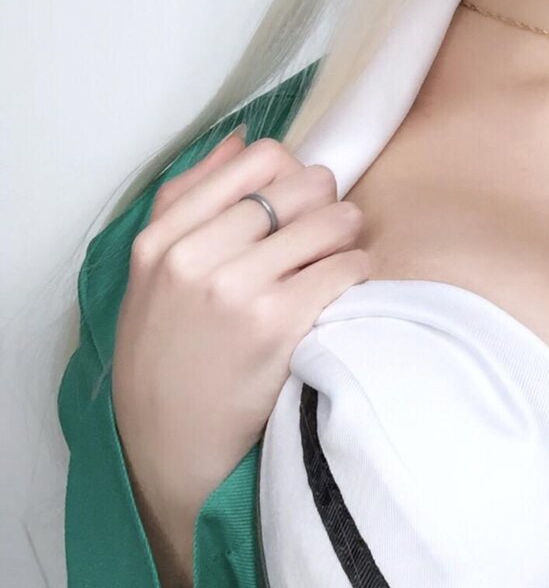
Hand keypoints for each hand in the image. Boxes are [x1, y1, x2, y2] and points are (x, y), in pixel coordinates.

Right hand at [112, 127, 369, 517]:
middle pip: (298, 188)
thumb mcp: (152, 277)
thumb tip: (242, 140)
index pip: (253, 162)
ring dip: (346, 236)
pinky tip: (344, 290)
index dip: (291, 171)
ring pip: (330, 223)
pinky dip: (356, 273)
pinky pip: (346, 269)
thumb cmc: (167, 358)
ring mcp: (236, 290)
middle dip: (325, 203)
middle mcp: (194, 258)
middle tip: (329, 226)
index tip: (297, 195)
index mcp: (160, 239)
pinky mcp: (279, 324)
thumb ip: (189, 201)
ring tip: (338, 256)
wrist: (171, 447)